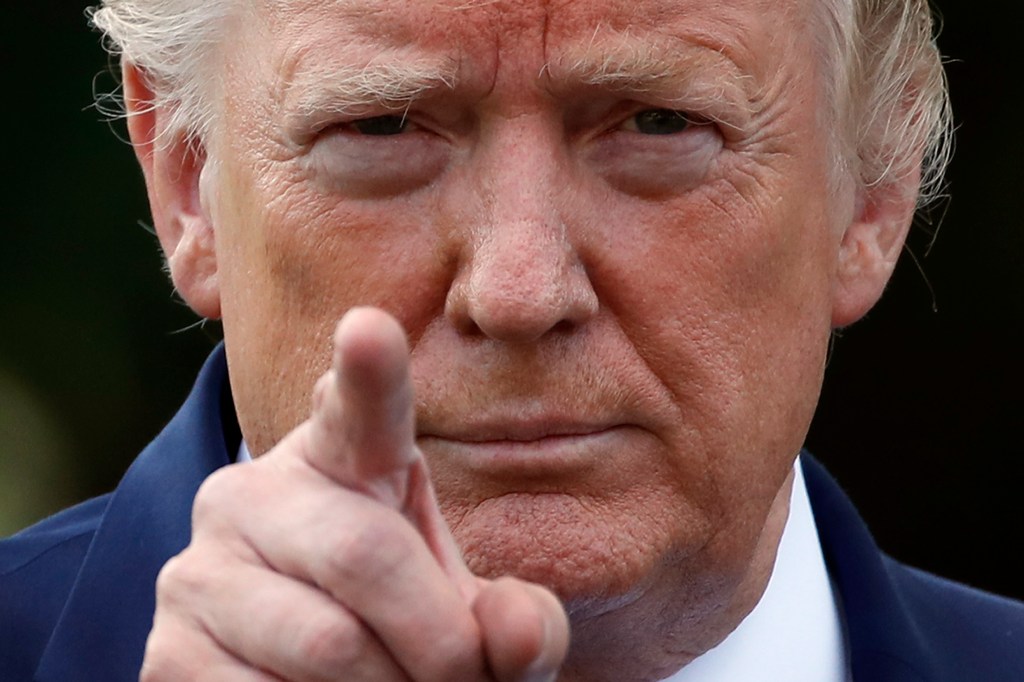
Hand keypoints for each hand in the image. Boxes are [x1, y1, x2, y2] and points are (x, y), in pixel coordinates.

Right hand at [140, 307, 569, 680]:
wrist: (306, 678)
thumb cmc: (405, 624)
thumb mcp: (467, 613)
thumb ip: (513, 622)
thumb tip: (515, 635)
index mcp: (341, 459)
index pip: (360, 408)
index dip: (368, 371)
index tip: (370, 328)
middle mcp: (255, 493)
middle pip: (365, 554)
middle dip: (439, 641)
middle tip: (461, 677)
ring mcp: (200, 571)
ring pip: (328, 643)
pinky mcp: (168, 654)